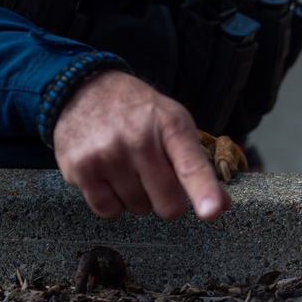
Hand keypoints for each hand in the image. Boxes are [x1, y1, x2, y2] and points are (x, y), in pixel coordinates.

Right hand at [52, 71, 230, 220]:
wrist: (84, 90)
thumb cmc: (139, 113)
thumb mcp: (175, 124)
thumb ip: (198, 164)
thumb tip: (221, 205)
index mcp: (171, 126)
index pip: (190, 165)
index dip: (203, 190)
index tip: (211, 211)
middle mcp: (139, 139)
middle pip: (168, 203)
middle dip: (168, 200)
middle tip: (157, 175)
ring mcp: (107, 155)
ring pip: (139, 208)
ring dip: (138, 196)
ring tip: (127, 166)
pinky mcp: (80, 169)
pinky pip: (109, 210)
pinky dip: (112, 201)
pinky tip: (108, 176)